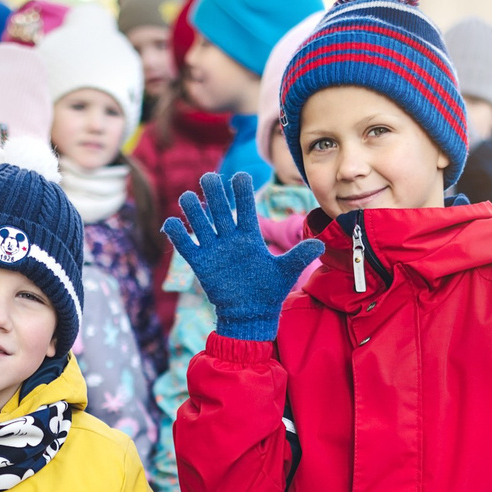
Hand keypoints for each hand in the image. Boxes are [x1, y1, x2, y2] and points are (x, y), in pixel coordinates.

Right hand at [160, 171, 322, 340]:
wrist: (250, 315)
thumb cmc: (269, 292)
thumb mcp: (286, 272)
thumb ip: (299, 255)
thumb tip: (321, 244)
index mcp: (250, 237)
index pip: (246, 208)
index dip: (242, 192)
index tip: (239, 176)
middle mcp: (230, 239)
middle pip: (220, 210)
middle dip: (214, 194)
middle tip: (209, 177)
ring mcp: (214, 250)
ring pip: (201, 224)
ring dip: (193, 210)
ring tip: (186, 197)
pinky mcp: (201, 264)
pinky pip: (186, 246)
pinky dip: (177, 235)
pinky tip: (171, 223)